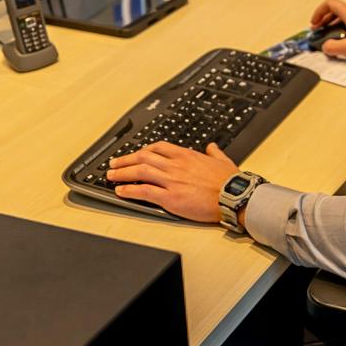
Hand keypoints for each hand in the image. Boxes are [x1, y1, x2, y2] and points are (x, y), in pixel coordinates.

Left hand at [107, 141, 239, 223]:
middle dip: (126, 160)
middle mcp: (176, 165)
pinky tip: (121, 191)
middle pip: (143, 157)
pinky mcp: (170, 198)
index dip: (142, 150)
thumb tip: (211, 147)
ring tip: (111, 176)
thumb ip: (214, 153)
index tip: (135, 153)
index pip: (158, 147)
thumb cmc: (231, 182)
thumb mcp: (223, 160)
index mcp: (187, 155)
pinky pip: (144, 191)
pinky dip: (129, 190)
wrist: (235, 196)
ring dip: (122, 173)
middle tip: (114, 164)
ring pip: (140, 171)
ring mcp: (172, 181)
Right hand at [311, 0, 345, 65]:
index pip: (330, 4)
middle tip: (318, 29)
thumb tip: (325, 47)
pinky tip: (345, 38)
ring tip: (329, 35)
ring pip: (344, 15)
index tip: (314, 22)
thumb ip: (333, 48)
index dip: (319, 12)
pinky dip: (344, 26)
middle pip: (336, 9)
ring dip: (334, 23)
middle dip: (324, 19)